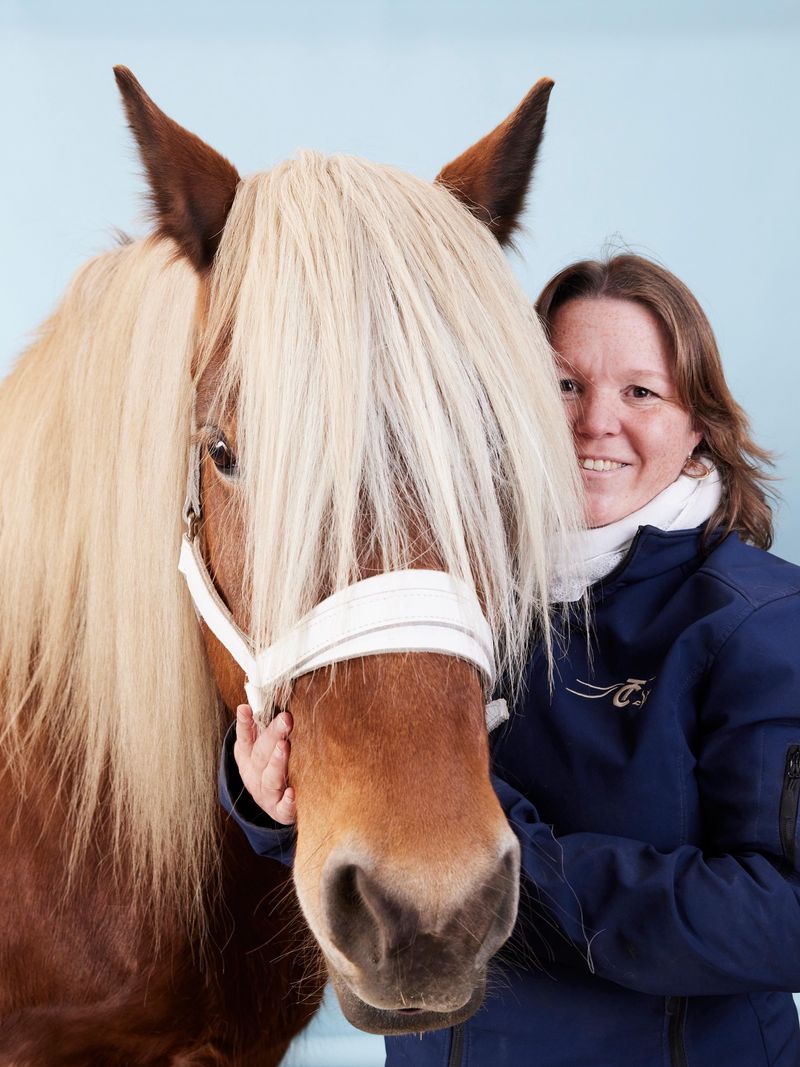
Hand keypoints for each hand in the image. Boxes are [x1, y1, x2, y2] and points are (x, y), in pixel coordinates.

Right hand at [233, 704, 296, 825]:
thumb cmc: (269, 768)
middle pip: (261, 753)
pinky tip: (292, 793)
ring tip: (285, 747)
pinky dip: (287, 802)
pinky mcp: (280, 810)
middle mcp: (254, 774)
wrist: (273, 806)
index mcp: (248, 756)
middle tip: (285, 719)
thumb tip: (259, 698)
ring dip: (277, 762)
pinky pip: (283, 807)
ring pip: (270, 778)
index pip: (245, 737)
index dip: (244, 723)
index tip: (246, 708)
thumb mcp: (260, 747)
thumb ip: (261, 725)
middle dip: (273, 735)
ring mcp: (266, 793)